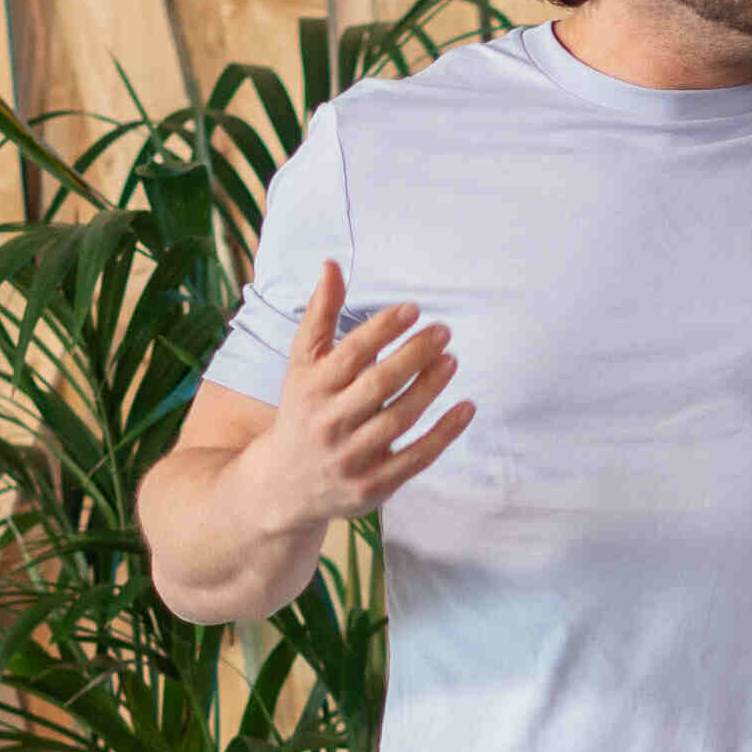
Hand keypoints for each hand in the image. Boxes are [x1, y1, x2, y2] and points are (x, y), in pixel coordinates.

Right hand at [237, 263, 470, 530]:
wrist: (285, 485)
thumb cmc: (302, 411)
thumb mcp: (301, 365)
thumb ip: (319, 316)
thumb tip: (332, 265)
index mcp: (311, 389)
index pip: (351, 353)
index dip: (384, 328)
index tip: (413, 309)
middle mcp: (329, 423)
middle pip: (378, 384)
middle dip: (414, 354)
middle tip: (443, 331)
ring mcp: (352, 457)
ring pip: (399, 418)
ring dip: (430, 387)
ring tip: (452, 360)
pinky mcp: (374, 484)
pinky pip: (416, 457)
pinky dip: (444, 433)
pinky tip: (466, 407)